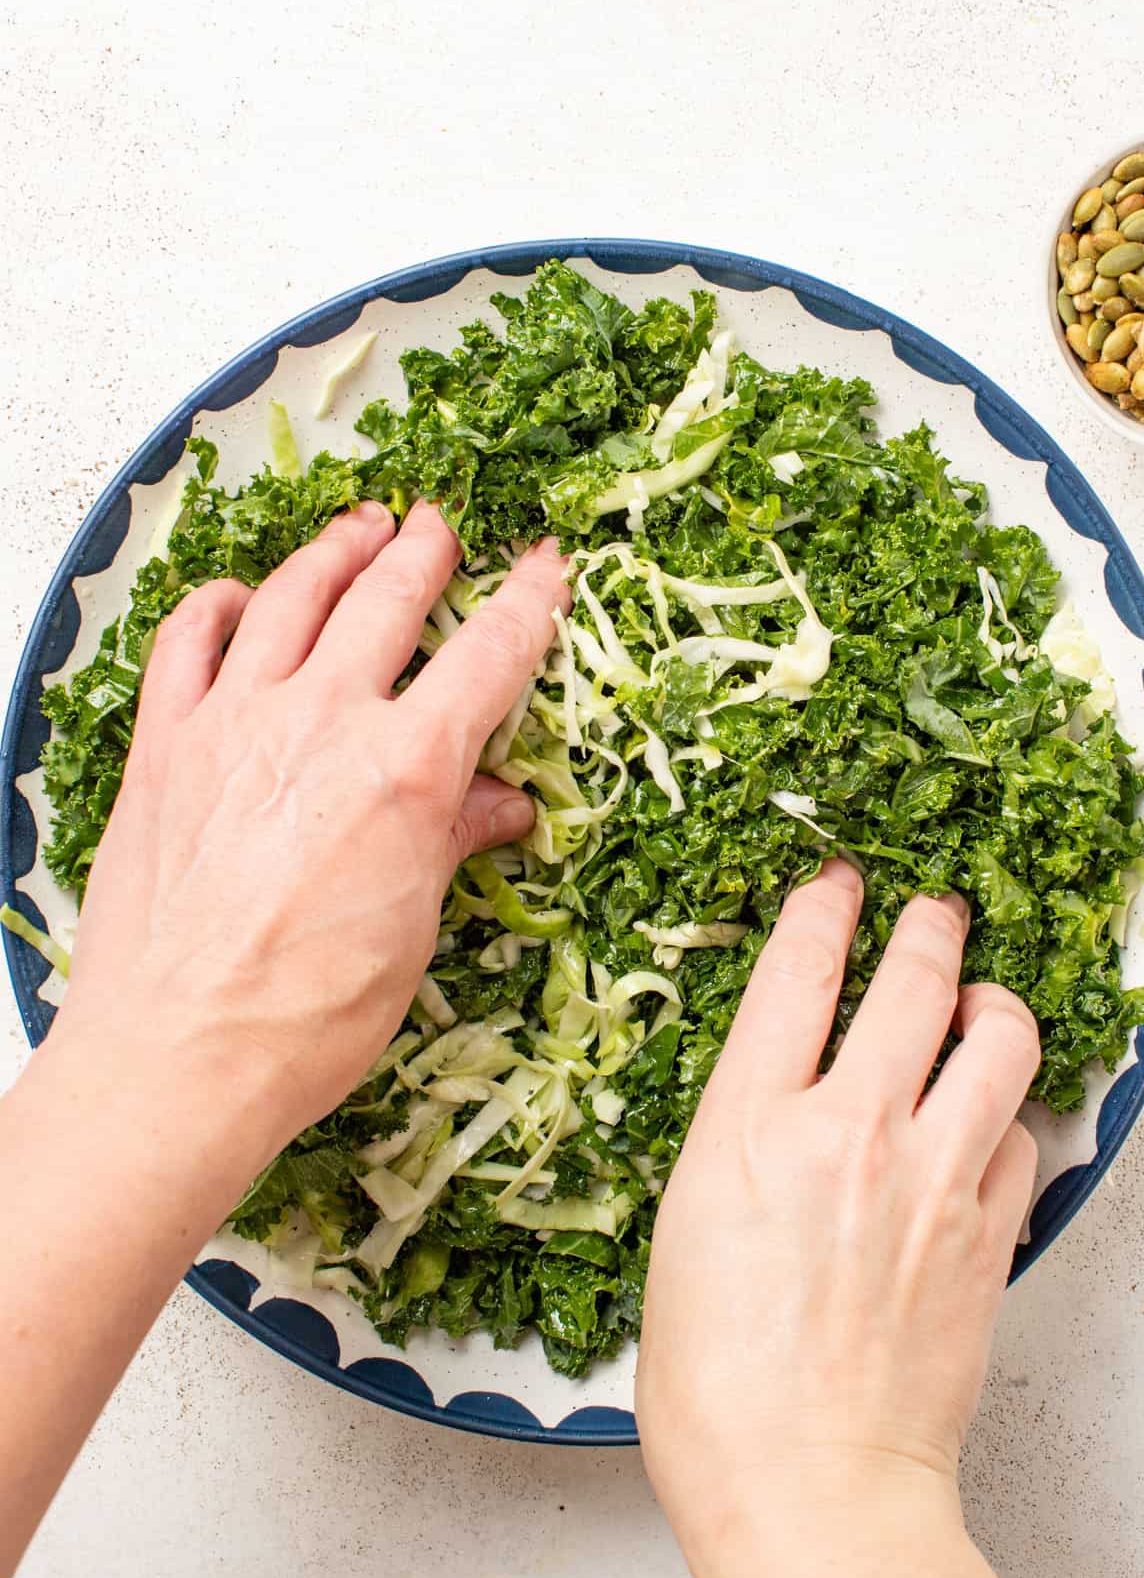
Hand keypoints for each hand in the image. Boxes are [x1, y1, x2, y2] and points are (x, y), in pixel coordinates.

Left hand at [51, 499, 569, 1147]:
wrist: (180, 1053)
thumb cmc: (307, 1014)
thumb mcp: (412, 927)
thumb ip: (451, 839)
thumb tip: (501, 802)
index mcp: (405, 769)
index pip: (489, 656)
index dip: (529, 600)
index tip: (545, 564)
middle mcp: (321, 721)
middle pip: (386, 600)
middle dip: (422, 551)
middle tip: (439, 524)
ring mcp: (234, 722)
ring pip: (290, 596)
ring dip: (332, 551)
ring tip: (358, 525)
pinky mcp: (164, 745)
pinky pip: (186, 642)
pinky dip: (214, 604)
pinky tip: (234, 594)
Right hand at [637, 859, 1069, 1577]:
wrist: (809, 1492)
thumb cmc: (720, 1392)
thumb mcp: (684, 1233)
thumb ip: (737, 1145)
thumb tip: (777, 1101)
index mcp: (751, 1129)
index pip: (799, 970)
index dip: (823, 908)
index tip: (836, 884)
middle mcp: (851, 1133)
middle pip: (914, 978)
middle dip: (927, 924)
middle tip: (929, 909)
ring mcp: (934, 1179)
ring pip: (999, 1038)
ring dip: (992, 1002)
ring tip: (980, 1002)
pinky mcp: (990, 1232)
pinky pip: (1024, 1134)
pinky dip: (1010, 1113)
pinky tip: (987, 1124)